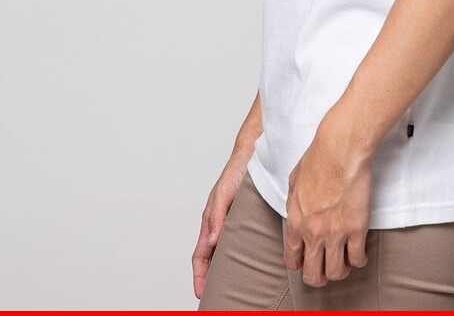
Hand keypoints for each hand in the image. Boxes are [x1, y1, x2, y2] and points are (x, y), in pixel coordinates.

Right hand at [192, 154, 248, 299]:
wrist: (254, 156)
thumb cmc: (236, 172)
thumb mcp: (223, 194)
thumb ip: (216, 216)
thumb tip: (211, 241)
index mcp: (210, 222)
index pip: (200, 256)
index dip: (199, 276)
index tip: (201, 293)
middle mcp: (221, 225)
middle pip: (213, 259)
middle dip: (212, 279)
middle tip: (219, 297)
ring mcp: (234, 224)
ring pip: (227, 253)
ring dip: (228, 270)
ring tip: (236, 288)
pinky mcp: (248, 221)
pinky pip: (241, 244)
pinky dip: (242, 257)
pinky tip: (253, 266)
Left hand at [283, 126, 372, 287]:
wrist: (339, 149)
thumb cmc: (318, 158)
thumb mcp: (293, 181)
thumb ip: (293, 203)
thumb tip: (295, 212)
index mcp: (296, 222)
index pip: (292, 260)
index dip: (300, 265)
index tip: (307, 263)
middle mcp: (313, 233)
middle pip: (313, 274)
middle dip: (319, 277)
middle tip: (326, 270)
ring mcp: (335, 233)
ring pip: (336, 272)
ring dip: (340, 271)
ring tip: (344, 262)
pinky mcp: (356, 228)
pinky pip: (357, 258)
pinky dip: (359, 260)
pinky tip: (360, 254)